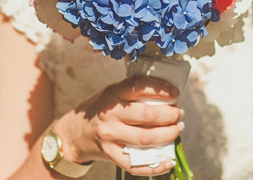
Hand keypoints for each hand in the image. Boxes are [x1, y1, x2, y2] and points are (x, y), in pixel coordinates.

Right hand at [54, 75, 184, 175]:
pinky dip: (155, 165)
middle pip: (146, 116)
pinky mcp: (110, 154)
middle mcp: (110, 115)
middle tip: (180, 113)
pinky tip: (168, 160)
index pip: (139, 86)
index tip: (176, 92)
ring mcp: (110, 136)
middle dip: (169, 115)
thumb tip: (166, 95)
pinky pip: (135, 164)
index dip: (160, 88)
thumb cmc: (98, 110)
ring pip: (145, 139)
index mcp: (112, 94)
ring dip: (167, 135)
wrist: (72, 134)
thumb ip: (132, 93)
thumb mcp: (110, 93)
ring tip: (178, 129)